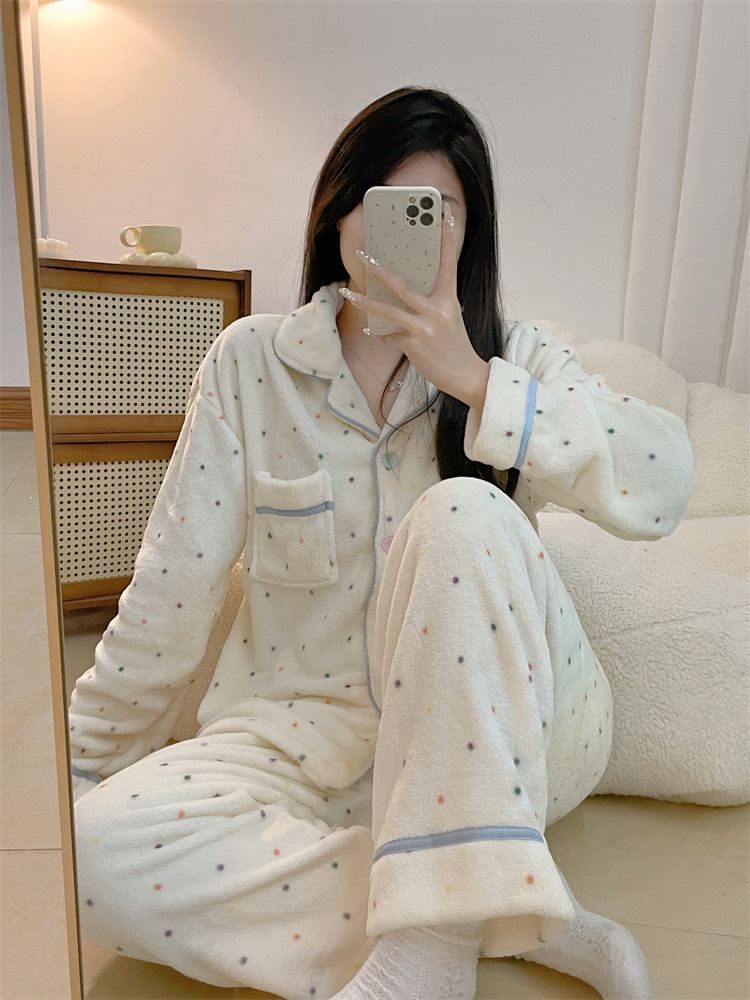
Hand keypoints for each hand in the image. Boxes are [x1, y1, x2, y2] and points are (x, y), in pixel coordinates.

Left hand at [339, 210, 490, 409]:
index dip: (446, 240)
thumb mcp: (450, 317)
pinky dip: (380, 335)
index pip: (448, 264)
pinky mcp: (413, 346)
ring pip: (388, 312)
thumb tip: (409, 292)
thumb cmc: (455, 345)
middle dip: (380, 271)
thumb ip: (434, 302)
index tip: (443, 217)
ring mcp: (424, 329)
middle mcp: (436, 311)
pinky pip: (389, 336)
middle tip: (364, 256)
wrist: (465, 374)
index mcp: (449, 300)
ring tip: (348, 294)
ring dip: (365, 303)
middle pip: (403, 286)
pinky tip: (372, 333)